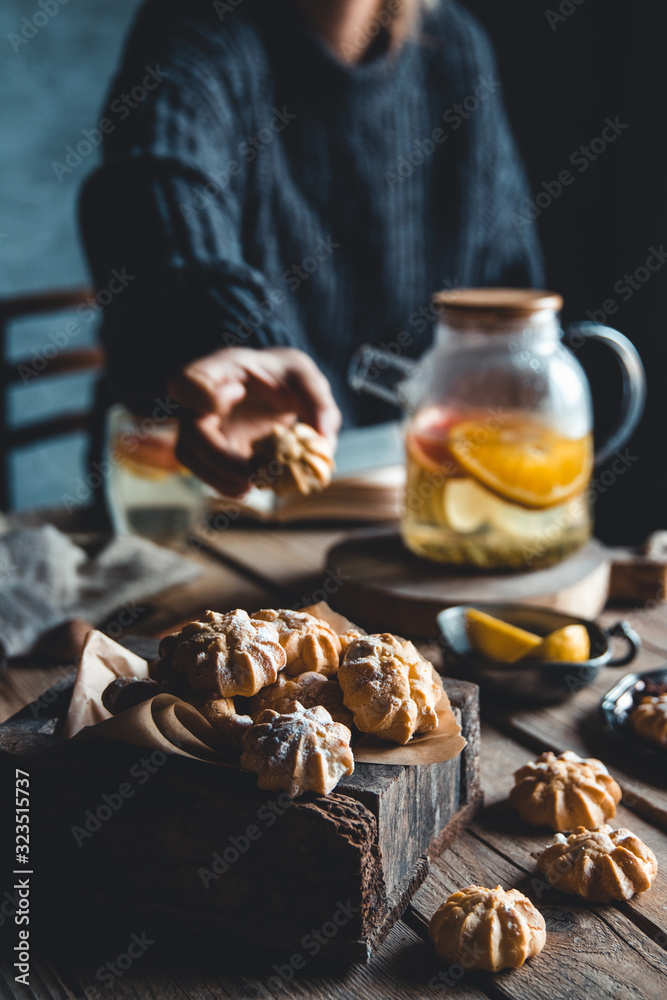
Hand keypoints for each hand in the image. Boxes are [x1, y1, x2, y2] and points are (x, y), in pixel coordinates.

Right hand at [168, 347, 340, 496]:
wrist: (277, 389)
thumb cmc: (287, 378)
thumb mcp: (308, 380)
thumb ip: (319, 404)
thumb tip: (325, 441)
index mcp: (222, 370)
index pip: (189, 379)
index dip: (197, 393)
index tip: (227, 399)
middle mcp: (202, 399)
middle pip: (189, 428)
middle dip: (217, 455)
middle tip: (250, 471)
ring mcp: (203, 426)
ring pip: (191, 455)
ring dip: (218, 476)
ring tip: (251, 485)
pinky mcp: (210, 450)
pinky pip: (204, 471)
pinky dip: (223, 484)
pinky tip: (248, 487)